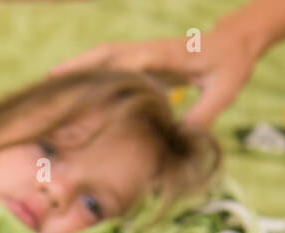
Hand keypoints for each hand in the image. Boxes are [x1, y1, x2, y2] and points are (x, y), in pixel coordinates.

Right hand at [46, 26, 264, 128]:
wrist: (235, 40)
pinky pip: (108, 59)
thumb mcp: (224, 91)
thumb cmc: (231, 65)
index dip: (106, 77)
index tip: (84, 93)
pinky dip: (86, 67)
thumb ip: (202, 115)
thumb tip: (178, 140)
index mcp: (168, 55)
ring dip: (76, 64)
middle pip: (107, 53)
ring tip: (49, 80)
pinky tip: (68, 79)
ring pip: (102, 53)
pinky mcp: (140, 57)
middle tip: (50, 81)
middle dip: (79, 66)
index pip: (131, 63)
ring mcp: (142, 51)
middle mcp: (149, 50)